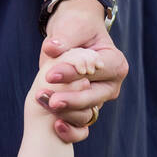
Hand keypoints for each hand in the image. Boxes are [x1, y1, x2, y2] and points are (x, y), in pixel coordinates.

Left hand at [36, 0, 128, 143]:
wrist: (70, 35)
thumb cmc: (77, 26)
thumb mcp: (73, 26)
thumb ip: (65, 38)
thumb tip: (52, 48)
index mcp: (115, 63)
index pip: (98, 72)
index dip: (74, 74)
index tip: (51, 75)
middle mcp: (110, 85)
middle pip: (93, 98)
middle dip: (71, 100)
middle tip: (51, 100)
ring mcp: (98, 101)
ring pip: (85, 114)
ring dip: (64, 112)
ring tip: (41, 101)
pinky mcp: (84, 111)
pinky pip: (79, 126)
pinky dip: (69, 129)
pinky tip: (55, 126)